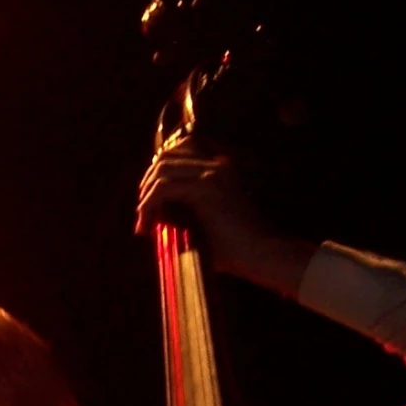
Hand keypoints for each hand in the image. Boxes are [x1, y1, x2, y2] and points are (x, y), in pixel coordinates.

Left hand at [134, 141, 313, 296]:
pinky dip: (149, 205)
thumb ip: (183, 210)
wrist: (262, 254)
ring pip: (162, 169)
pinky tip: (148, 224)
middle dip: (148, 182)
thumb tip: (154, 214)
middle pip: (167, 156)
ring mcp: (213, 171)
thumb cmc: (236, 247)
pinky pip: (164, 187)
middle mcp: (218, 162)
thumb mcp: (205, 221)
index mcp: (222, 165)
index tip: (150, 201)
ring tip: (144, 220)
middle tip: (143, 212)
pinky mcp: (207, 186)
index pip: (180, 151)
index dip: (158, 173)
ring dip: (146, 195)